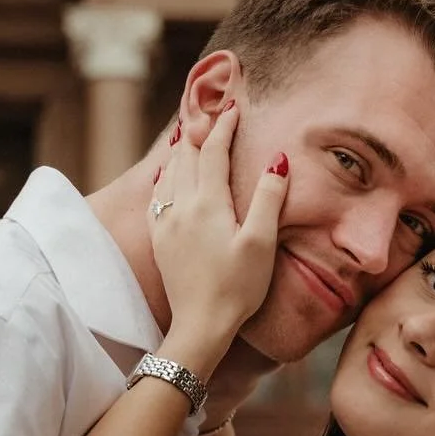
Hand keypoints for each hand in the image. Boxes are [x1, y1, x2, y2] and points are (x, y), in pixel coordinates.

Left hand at [150, 104, 288, 367]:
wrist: (199, 326)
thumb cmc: (237, 288)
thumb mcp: (261, 243)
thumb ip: (269, 199)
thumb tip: (277, 160)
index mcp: (207, 203)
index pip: (212, 151)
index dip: (223, 127)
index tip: (233, 109)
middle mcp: (180, 207)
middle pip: (186, 156)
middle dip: (199, 132)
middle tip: (209, 114)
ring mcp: (165, 224)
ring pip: (169, 173)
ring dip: (180, 150)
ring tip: (189, 135)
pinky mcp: (158, 241)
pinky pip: (157, 196)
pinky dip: (165, 176)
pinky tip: (168, 176)